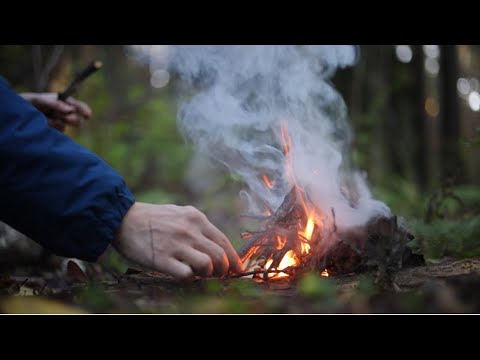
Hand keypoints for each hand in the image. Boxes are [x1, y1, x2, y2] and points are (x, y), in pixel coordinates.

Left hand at [20, 92, 91, 131]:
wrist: (16, 117)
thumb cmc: (27, 104)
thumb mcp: (38, 99)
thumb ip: (55, 103)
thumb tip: (71, 110)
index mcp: (60, 102)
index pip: (76, 105)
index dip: (83, 109)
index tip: (88, 115)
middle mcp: (61, 113)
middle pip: (75, 117)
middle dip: (71, 118)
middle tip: (65, 118)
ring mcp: (57, 123)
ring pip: (65, 126)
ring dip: (58, 123)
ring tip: (47, 119)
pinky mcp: (54, 134)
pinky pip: (58, 134)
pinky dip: (51, 130)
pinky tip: (44, 126)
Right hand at [112, 202, 242, 280]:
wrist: (123, 219)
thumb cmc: (153, 219)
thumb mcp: (180, 213)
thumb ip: (198, 226)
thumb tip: (216, 246)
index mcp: (196, 218)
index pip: (223, 241)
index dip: (233, 259)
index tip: (237, 269)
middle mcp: (189, 230)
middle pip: (220, 256)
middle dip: (223, 270)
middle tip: (218, 275)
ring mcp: (176, 245)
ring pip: (207, 265)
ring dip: (207, 274)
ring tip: (199, 274)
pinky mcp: (163, 258)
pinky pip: (187, 275)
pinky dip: (189, 279)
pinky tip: (183, 274)